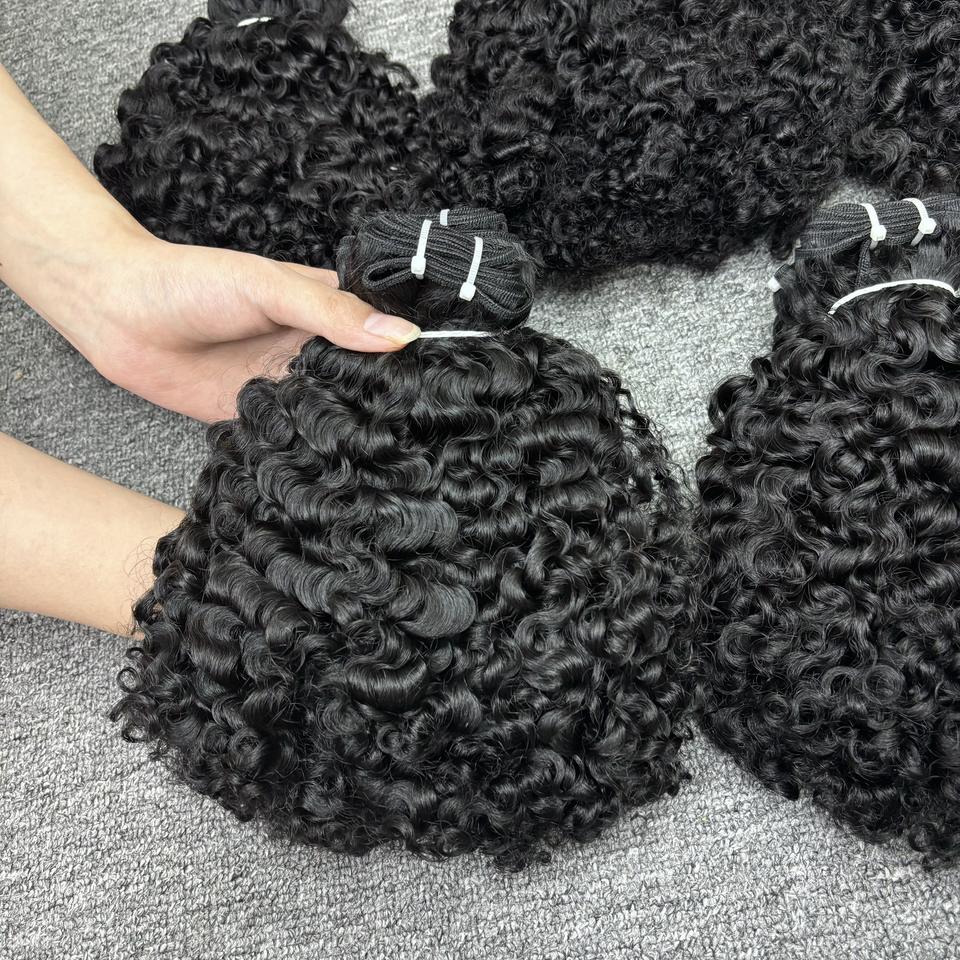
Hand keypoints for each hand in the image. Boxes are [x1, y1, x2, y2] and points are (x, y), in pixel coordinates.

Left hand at [66, 226, 419, 420]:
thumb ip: (332, 314)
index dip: (410, 356)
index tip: (444, 381)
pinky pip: (293, 437)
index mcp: (325, 311)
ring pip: (332, 414)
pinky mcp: (257, 416)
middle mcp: (311, 351)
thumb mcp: (269, 288)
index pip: (381, 335)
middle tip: (425, 431)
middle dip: (386, 402)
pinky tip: (330, 463)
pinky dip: (309, 448)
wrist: (116, 312)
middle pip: (363, 381)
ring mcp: (285, 386)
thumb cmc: (190, 282)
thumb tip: (402, 336)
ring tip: (389, 455)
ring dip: (349, 430)